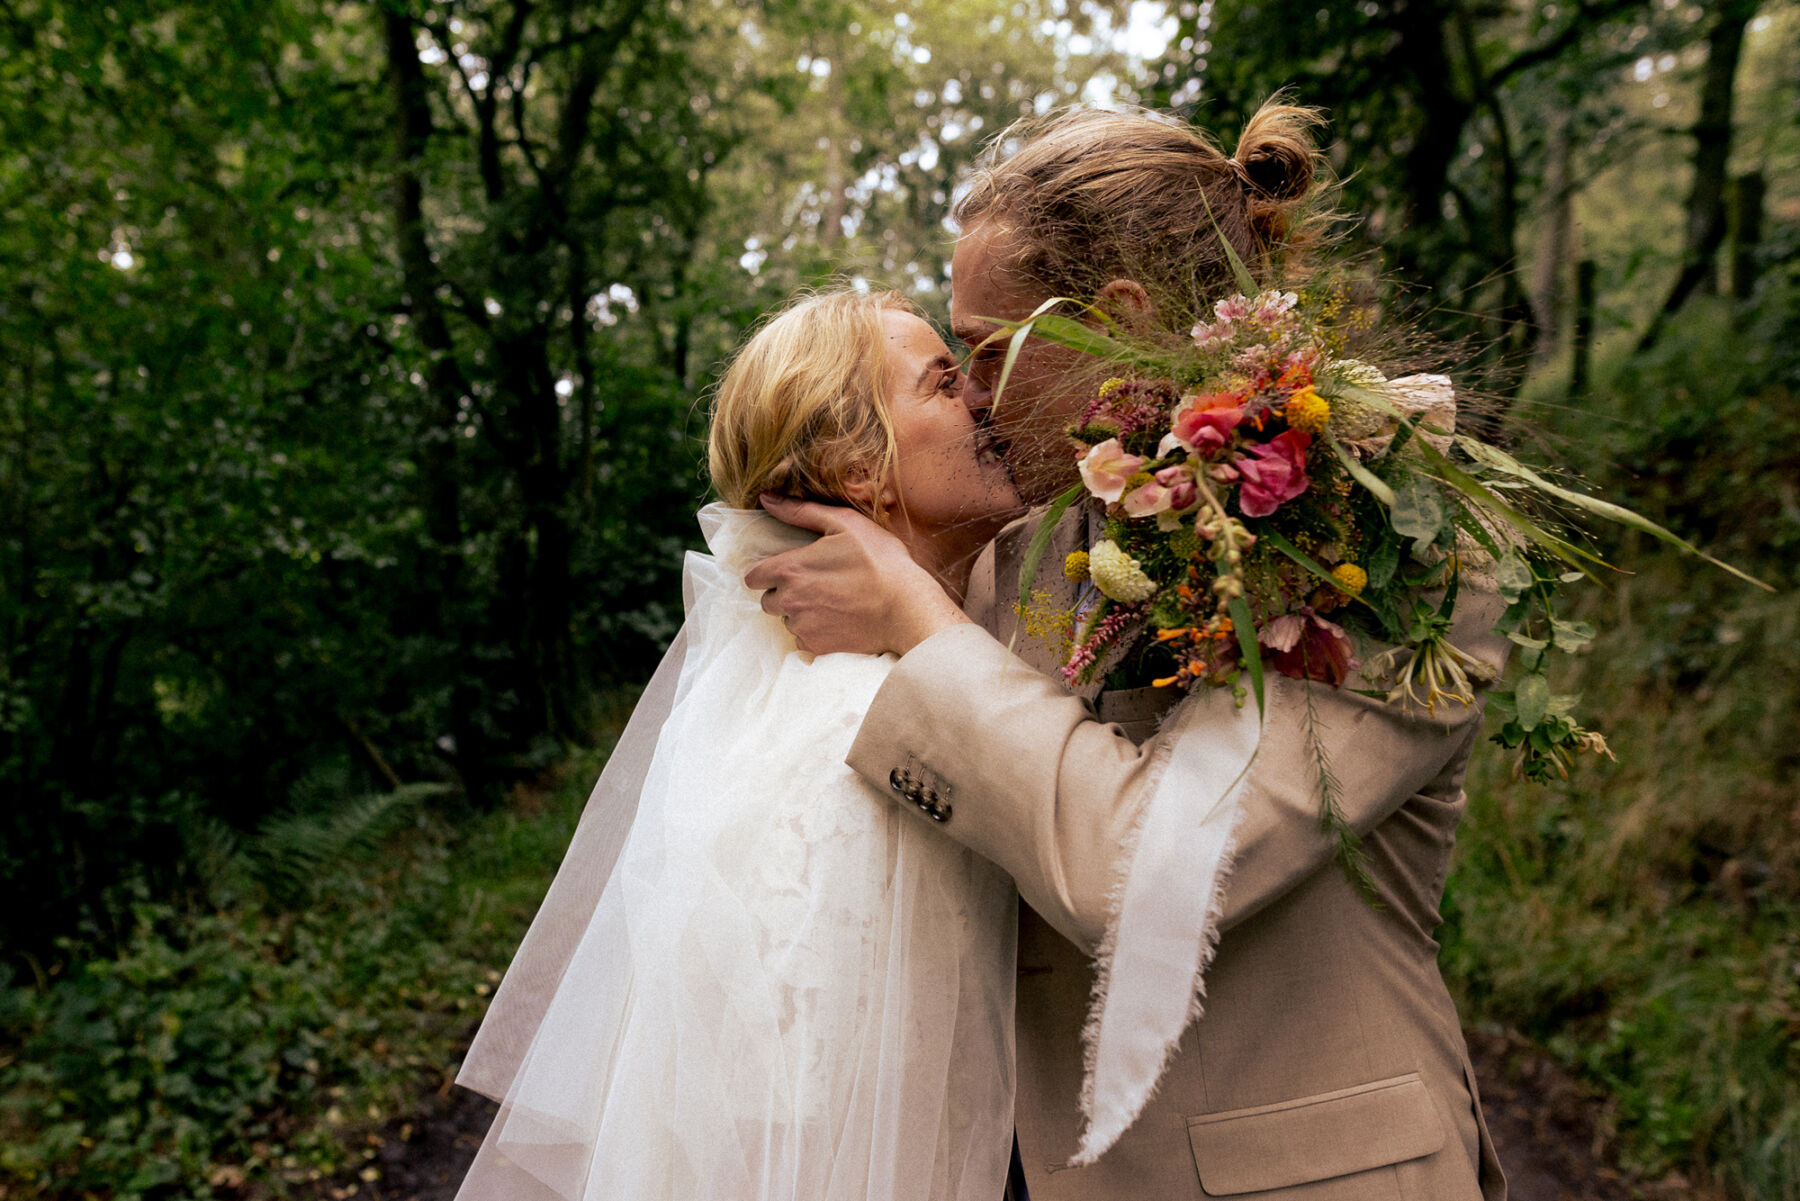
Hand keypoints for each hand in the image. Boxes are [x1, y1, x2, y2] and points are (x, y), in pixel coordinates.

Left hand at [744, 494, 971, 655]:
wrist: (907, 608)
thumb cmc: (879, 561)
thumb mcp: (844, 523)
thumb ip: (800, 511)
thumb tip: (766, 498)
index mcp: (790, 570)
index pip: (753, 577)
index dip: (766, 573)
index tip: (785, 571)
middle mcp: (789, 601)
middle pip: (768, 601)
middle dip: (783, 593)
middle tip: (814, 585)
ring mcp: (803, 627)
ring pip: (787, 621)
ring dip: (800, 613)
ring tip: (831, 602)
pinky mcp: (817, 647)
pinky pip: (804, 640)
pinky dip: (815, 632)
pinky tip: (838, 620)